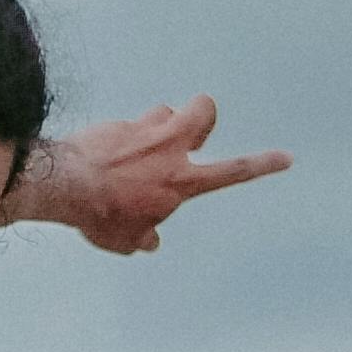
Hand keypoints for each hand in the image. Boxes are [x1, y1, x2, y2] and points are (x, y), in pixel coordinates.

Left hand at [29, 98, 288, 254]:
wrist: (65, 185)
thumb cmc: (98, 217)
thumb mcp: (125, 240)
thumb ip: (143, 238)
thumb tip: (149, 242)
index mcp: (181, 182)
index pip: (233, 171)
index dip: (263, 165)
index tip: (285, 158)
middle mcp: (170, 149)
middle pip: (205, 109)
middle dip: (205, 115)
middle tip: (189, 135)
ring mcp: (144, 130)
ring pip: (166, 109)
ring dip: (159, 125)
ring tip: (138, 149)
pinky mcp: (119, 124)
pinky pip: (130, 123)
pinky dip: (123, 137)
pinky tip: (103, 155)